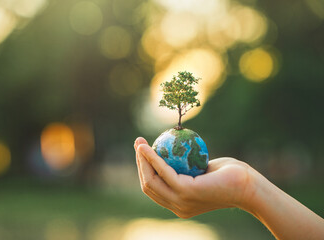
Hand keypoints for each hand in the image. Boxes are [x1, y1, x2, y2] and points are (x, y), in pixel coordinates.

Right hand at [134, 137, 253, 217]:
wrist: (249, 185)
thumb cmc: (229, 176)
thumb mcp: (202, 171)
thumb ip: (187, 168)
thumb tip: (172, 151)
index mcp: (180, 204)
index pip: (155, 189)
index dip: (144, 170)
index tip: (142, 152)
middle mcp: (177, 207)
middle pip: (148, 185)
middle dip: (139, 164)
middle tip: (137, 144)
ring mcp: (181, 201)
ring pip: (151, 180)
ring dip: (142, 159)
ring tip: (138, 142)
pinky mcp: (186, 191)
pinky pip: (163, 171)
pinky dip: (152, 158)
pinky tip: (147, 147)